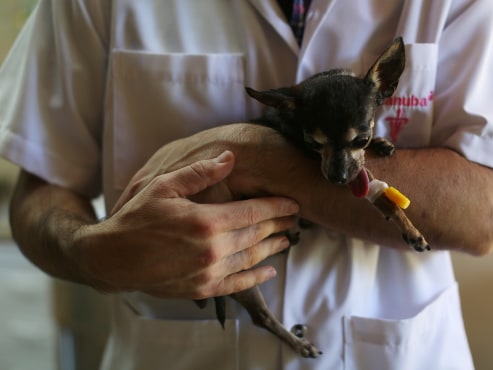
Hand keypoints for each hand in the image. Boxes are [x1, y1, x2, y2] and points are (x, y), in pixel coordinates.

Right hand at [70, 151, 298, 298]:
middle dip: (279, 225)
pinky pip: (237, 284)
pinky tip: (270, 271)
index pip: (253, 212)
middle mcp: (212, 249)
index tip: (293, 203)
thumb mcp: (163, 186)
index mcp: (206, 221)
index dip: (277, 207)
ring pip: (251, 258)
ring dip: (272, 249)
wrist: (112, 259)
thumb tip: (230, 157)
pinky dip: (256, 277)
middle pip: (256, 234)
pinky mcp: (201, 288)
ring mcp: (208, 272)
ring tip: (288, 240)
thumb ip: (199, 172)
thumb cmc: (136, 218)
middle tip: (295, 219)